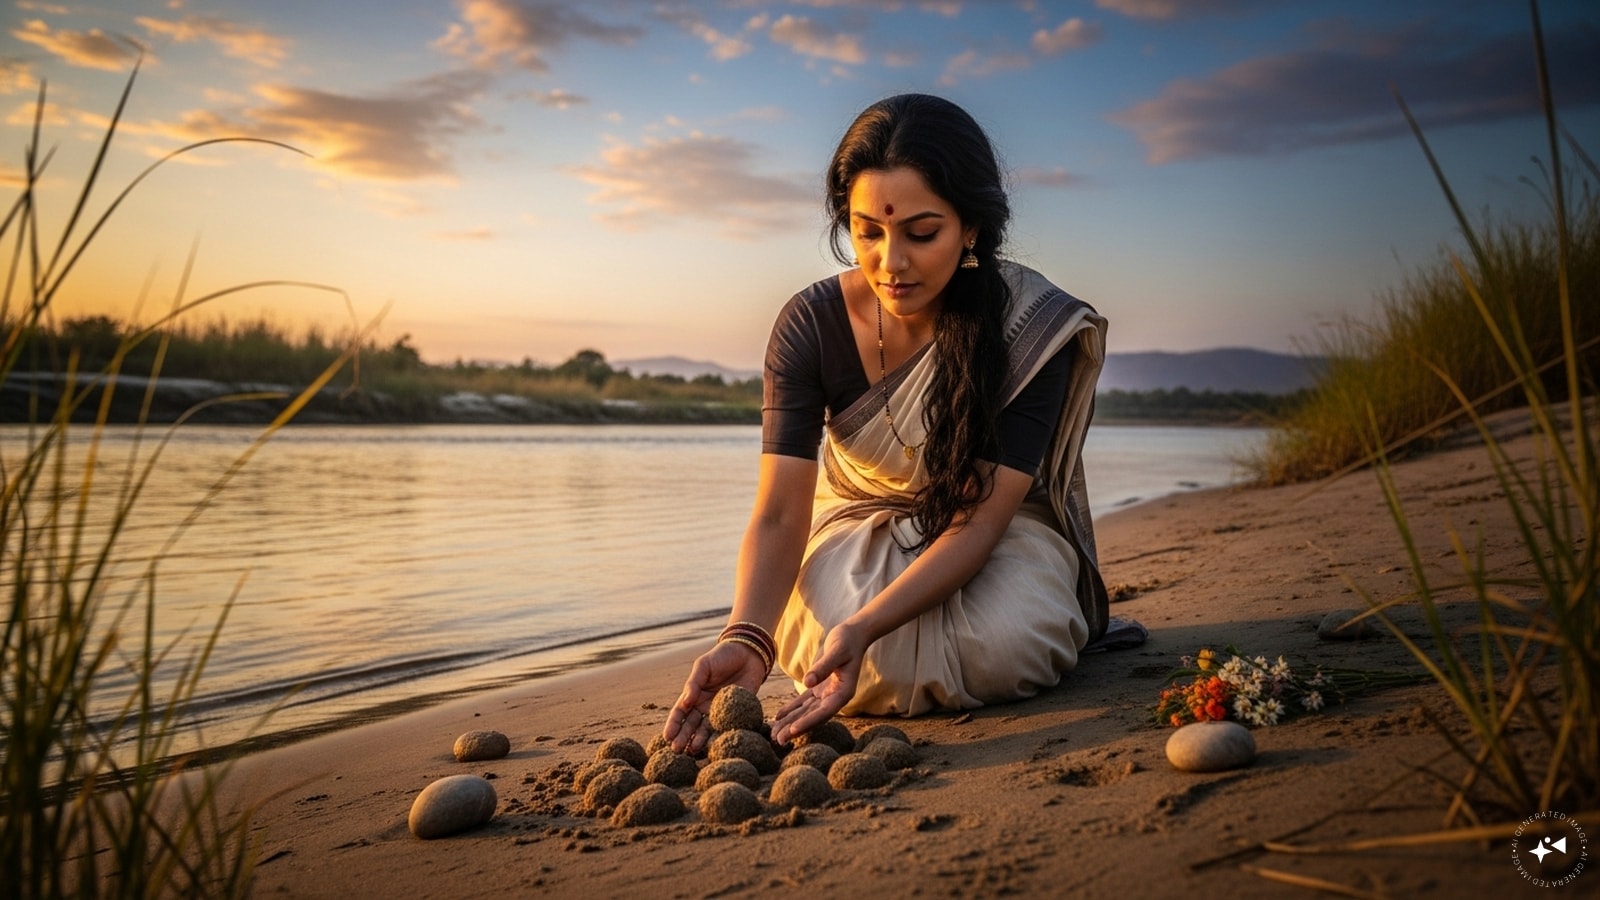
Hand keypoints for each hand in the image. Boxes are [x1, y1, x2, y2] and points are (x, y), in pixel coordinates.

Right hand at [663, 640, 768, 753]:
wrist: (748, 654)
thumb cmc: (722, 657)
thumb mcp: (704, 666)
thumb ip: (694, 683)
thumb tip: (685, 701)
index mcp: (693, 694)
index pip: (680, 713)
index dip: (673, 725)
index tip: (667, 737)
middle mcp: (704, 706)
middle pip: (691, 725)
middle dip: (683, 738)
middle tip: (677, 751)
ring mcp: (719, 712)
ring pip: (706, 730)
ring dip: (698, 741)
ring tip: (692, 752)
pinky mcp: (735, 714)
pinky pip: (726, 727)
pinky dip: (719, 737)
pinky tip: (714, 746)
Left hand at [771, 622, 866, 744]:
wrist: (852, 635)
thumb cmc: (847, 641)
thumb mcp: (836, 651)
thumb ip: (823, 667)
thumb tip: (807, 682)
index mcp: (844, 693)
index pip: (824, 712)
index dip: (808, 722)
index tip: (793, 731)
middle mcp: (835, 697)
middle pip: (813, 717)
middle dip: (795, 728)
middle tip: (778, 741)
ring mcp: (826, 694)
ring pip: (806, 712)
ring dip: (790, 723)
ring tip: (774, 735)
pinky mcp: (819, 687)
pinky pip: (803, 702)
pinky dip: (791, 709)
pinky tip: (778, 717)